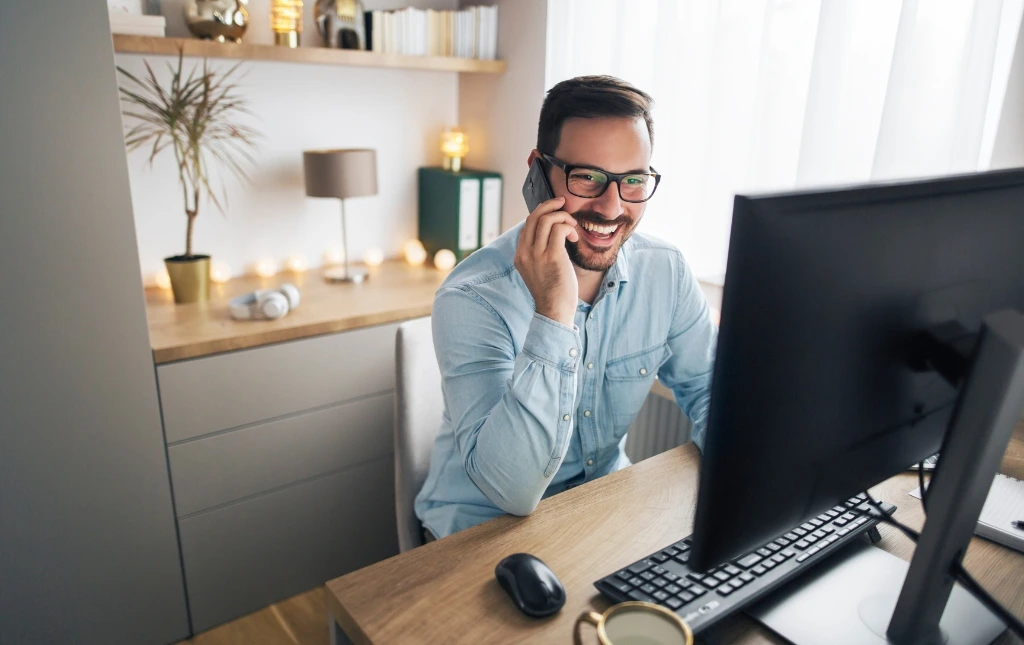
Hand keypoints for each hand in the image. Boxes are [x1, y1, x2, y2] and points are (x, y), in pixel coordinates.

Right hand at [514, 196, 578, 326]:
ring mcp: (536, 255)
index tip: (555, 212)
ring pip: (546, 219)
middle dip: (550, 206)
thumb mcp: (539, 270)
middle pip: (533, 217)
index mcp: (520, 256)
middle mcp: (524, 253)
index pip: (527, 225)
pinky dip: (568, 227)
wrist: (554, 311)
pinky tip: (574, 238)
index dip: (541, 214)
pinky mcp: (551, 257)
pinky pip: (559, 229)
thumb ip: (540, 252)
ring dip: (563, 218)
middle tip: (564, 203)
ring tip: (573, 228)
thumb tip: (553, 233)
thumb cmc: (552, 292)